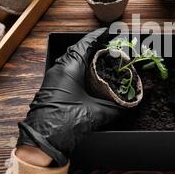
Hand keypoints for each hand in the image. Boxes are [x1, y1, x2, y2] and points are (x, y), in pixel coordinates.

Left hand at [17, 28, 123, 166]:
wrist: (43, 142)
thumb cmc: (66, 122)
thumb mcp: (96, 113)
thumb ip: (116, 107)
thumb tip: (131, 104)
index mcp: (69, 68)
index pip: (84, 45)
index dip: (96, 37)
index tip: (107, 31)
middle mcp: (59, 69)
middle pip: (77, 50)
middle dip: (92, 46)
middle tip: (108, 45)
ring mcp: (53, 79)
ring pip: (70, 61)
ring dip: (84, 57)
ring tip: (100, 58)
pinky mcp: (51, 88)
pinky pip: (66, 71)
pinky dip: (79, 68)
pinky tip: (89, 75)